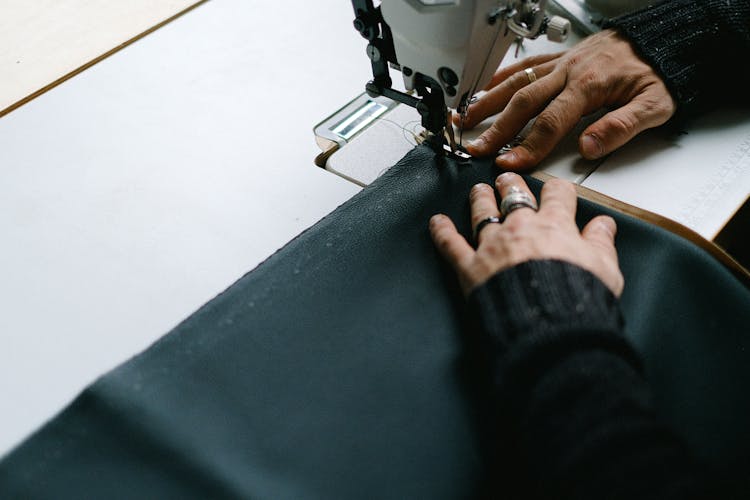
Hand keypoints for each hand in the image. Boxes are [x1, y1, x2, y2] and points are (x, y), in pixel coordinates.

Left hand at [429, 172, 623, 295]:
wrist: (549, 325)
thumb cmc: (577, 299)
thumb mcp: (605, 269)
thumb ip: (601, 242)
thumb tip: (604, 225)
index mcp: (555, 226)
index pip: (557, 195)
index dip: (556, 190)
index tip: (555, 190)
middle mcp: (520, 229)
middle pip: (514, 196)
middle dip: (510, 184)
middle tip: (507, 179)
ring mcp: (493, 246)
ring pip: (483, 212)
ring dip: (480, 198)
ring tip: (478, 191)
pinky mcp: (471, 267)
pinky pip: (452, 244)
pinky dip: (442, 232)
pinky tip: (436, 222)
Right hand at [458, 29, 675, 169]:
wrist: (663, 38)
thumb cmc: (660, 73)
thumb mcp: (656, 104)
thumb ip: (622, 127)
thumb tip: (590, 147)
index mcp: (590, 86)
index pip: (551, 122)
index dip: (528, 146)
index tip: (509, 164)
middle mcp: (570, 72)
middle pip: (524, 103)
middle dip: (497, 129)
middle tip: (476, 149)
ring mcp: (562, 63)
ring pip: (517, 82)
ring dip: (488, 103)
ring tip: (465, 120)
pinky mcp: (560, 57)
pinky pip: (525, 66)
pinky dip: (502, 78)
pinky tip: (485, 89)